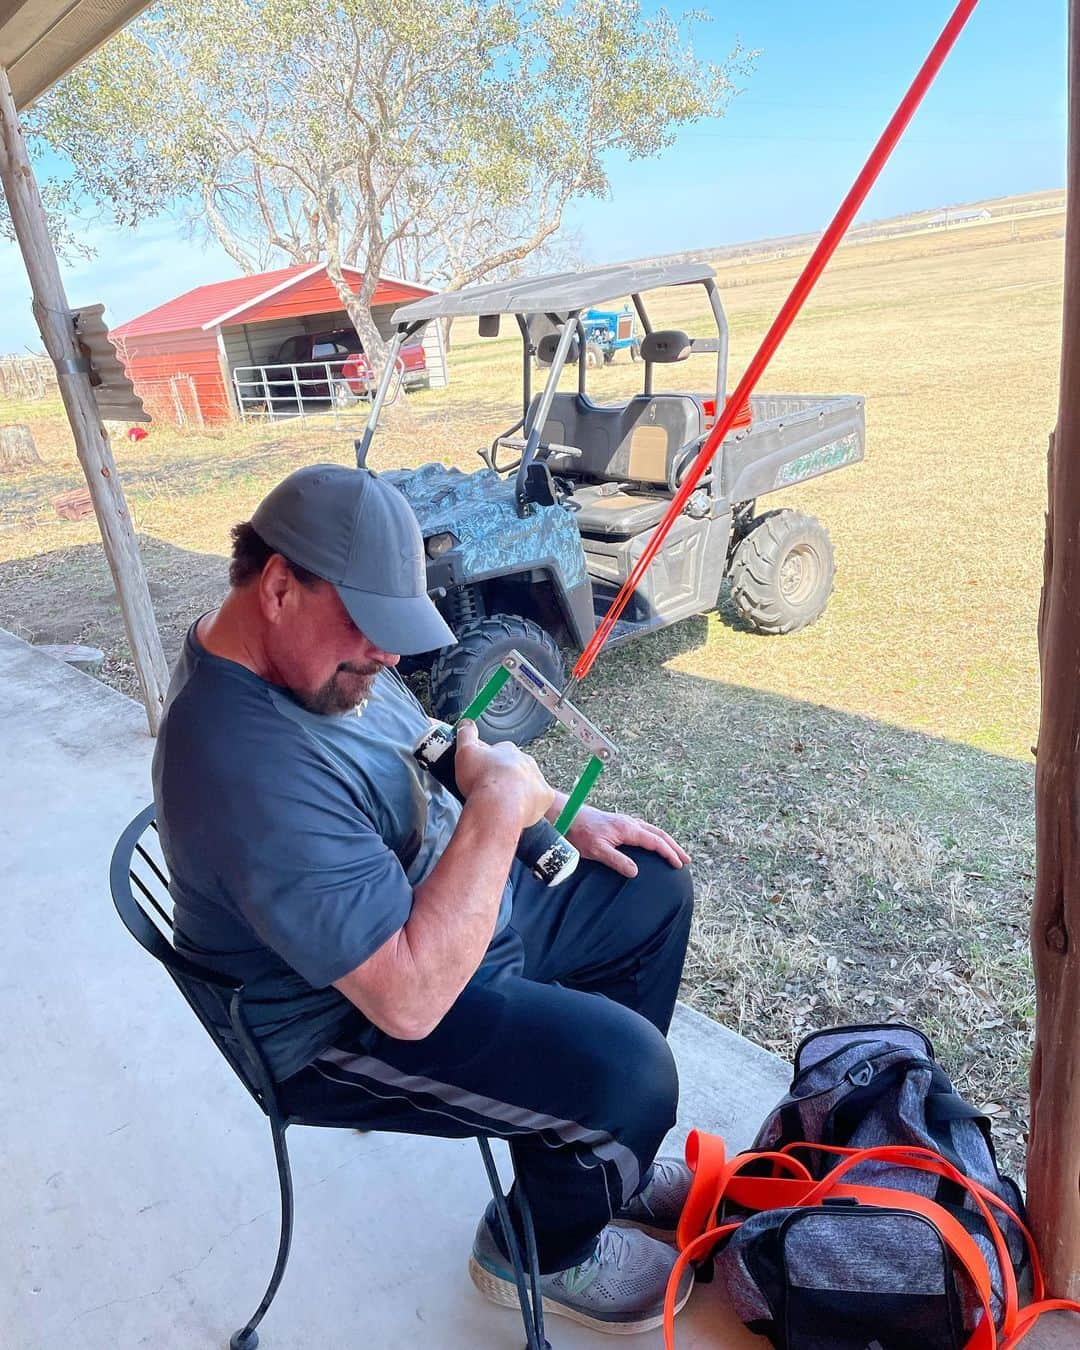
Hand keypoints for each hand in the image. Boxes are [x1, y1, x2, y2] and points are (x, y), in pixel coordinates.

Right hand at [454, 720, 553, 827]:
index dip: (490, 763)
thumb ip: (466, 735)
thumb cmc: (482, 781)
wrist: (498, 807)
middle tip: (491, 790)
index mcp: (508, 750)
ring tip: (502, 803)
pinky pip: (540, 800)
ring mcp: (536, 778)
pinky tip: (518, 810)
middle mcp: (525, 761)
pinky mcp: (545, 796)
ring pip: (528, 783)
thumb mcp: (465, 751)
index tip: (483, 772)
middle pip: (515, 768)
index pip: (500, 752)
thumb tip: (466, 724)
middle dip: (505, 777)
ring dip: (517, 791)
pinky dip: (531, 804)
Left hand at [565, 805, 690, 878]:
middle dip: (673, 847)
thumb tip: (636, 872)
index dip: (668, 853)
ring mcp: (625, 822)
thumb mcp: (597, 850)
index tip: (678, 865)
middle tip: (686, 860)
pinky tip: (652, 844)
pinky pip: (644, 830)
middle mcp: (630, 823)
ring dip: (666, 842)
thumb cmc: (580, 832)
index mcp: (628, 829)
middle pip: (659, 834)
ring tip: (675, 853)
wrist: (567, 815)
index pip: (655, 841)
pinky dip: (655, 838)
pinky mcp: (619, 823)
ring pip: (652, 830)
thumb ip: (617, 860)